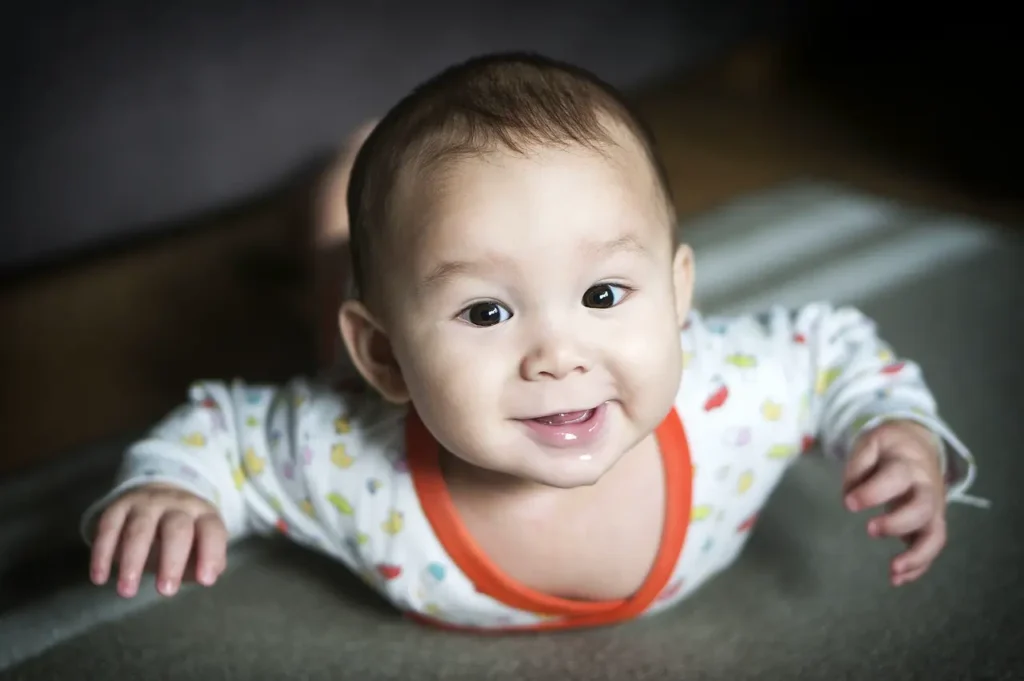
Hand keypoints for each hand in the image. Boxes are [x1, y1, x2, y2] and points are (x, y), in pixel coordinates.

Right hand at [90, 483, 227, 597]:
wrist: (157, 494)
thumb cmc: (183, 532)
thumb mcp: (200, 543)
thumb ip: (205, 561)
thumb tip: (205, 577)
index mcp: (202, 514)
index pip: (212, 531)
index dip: (211, 554)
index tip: (205, 581)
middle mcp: (177, 504)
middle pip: (177, 529)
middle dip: (172, 561)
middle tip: (166, 591)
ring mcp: (147, 503)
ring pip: (139, 530)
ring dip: (132, 562)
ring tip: (127, 592)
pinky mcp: (118, 506)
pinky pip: (108, 528)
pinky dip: (102, 553)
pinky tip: (100, 578)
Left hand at [841, 420, 946, 586]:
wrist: (920, 444)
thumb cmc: (889, 447)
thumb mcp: (871, 442)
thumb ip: (859, 463)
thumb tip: (850, 493)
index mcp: (908, 465)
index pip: (896, 478)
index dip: (874, 492)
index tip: (849, 503)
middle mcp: (926, 488)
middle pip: (922, 509)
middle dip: (898, 523)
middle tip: (870, 530)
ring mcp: (933, 508)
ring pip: (935, 534)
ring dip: (916, 556)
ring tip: (893, 571)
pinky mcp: (932, 523)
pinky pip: (931, 547)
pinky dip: (918, 566)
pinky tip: (896, 579)